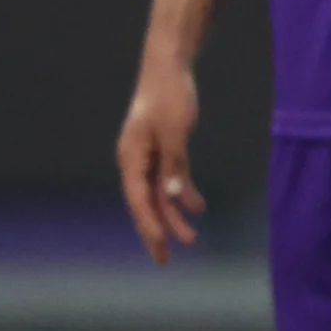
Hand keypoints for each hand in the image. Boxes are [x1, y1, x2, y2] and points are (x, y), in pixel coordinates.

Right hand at [116, 58, 204, 264]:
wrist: (169, 68)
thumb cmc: (169, 96)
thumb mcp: (175, 131)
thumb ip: (174, 165)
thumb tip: (172, 197)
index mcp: (131, 158)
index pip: (139, 199)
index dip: (150, 224)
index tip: (162, 244)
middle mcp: (136, 161)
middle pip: (145, 203)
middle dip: (156, 232)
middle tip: (164, 261)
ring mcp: (150, 156)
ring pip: (159, 194)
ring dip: (173, 216)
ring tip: (190, 240)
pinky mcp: (165, 149)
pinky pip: (171, 179)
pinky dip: (183, 193)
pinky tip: (198, 209)